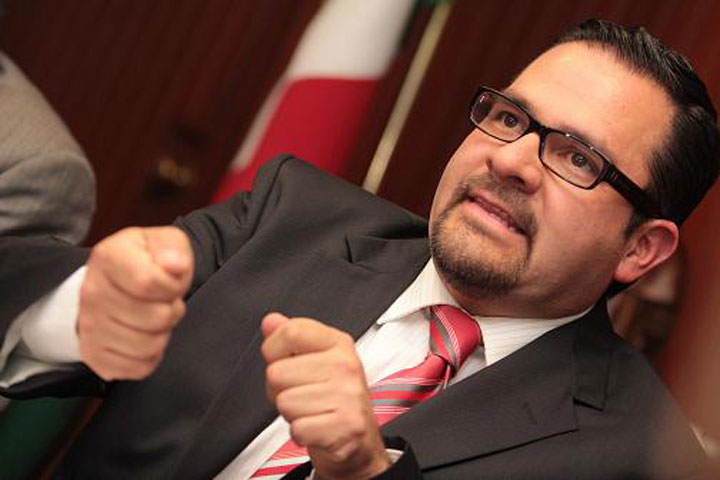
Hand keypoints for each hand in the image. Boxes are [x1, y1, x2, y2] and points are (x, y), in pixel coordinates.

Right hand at [77, 226, 192, 380]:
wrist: (111, 283)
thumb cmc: (145, 261)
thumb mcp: (163, 242)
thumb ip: (173, 249)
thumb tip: (175, 266)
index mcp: (108, 257)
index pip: (149, 282)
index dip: (173, 286)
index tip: (171, 281)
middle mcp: (91, 292)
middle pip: (156, 318)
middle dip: (171, 310)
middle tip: (162, 300)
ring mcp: (88, 326)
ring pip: (150, 346)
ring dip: (162, 333)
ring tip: (153, 316)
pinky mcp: (93, 355)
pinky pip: (139, 368)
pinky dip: (151, 356)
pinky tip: (144, 335)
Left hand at [262, 313, 390, 479]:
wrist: (359, 440)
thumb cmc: (334, 398)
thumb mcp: (315, 360)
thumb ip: (291, 339)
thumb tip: (270, 321)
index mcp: (338, 343)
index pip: (290, 332)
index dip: (274, 351)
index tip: (286, 362)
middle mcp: (346, 366)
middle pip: (277, 372)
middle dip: (280, 390)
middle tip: (304, 395)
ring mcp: (348, 396)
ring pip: (284, 402)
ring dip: (292, 414)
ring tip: (312, 412)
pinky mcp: (344, 427)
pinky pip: (297, 429)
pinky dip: (302, 435)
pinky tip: (318, 429)